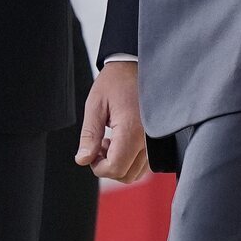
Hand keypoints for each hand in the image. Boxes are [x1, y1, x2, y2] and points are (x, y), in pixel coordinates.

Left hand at [75, 61, 147, 182]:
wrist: (135, 65)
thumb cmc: (115, 81)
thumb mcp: (95, 104)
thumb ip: (89, 135)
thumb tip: (83, 160)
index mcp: (132, 129)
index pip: (116, 167)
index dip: (98, 167)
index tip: (91, 151)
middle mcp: (148, 139)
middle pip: (127, 175)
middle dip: (108, 167)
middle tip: (98, 145)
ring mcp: (155, 141)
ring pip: (137, 173)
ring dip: (119, 164)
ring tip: (109, 141)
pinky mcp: (157, 140)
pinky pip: (145, 164)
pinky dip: (130, 160)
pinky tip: (120, 141)